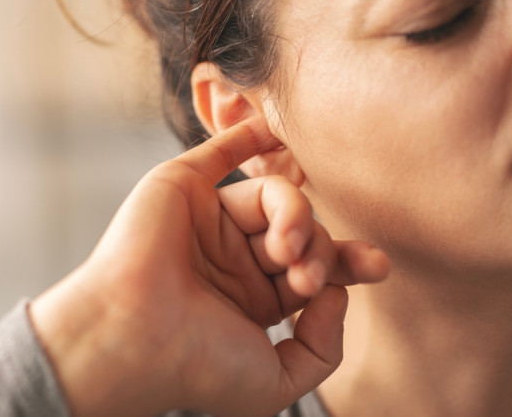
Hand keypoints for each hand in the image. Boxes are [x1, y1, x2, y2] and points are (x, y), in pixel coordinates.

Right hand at [29, 117, 388, 415]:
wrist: (134, 341)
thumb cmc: (196, 368)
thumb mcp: (277, 383)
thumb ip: (322, 347)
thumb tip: (336, 295)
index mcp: (251, 299)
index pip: (312, 269)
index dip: (348, 264)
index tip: (378, 267)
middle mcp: (233, 257)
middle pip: (301, 232)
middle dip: (321, 249)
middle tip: (308, 275)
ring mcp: (209, 220)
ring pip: (275, 197)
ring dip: (296, 216)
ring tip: (287, 250)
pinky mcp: (184, 188)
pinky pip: (222, 151)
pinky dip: (249, 134)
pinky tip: (277, 128)